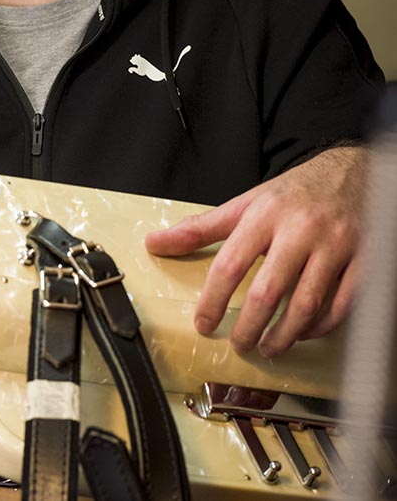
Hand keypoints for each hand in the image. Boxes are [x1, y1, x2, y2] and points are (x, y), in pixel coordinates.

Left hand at [145, 147, 367, 357]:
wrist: (352, 171)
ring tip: (267, 348)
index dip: (213, 299)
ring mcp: (335, 246)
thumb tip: (154, 243)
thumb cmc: (292, 194)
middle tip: (238, 344)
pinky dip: (321, 326)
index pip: (230, 263)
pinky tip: (304, 333)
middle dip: (249, 326)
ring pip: (307, 304)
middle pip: (269, 290)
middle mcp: (300, 230)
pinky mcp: (364, 260)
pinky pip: (342, 305)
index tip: (203, 324)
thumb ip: (201, 228)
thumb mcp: (245, 204)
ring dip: (284, 335)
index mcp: (264, 215)